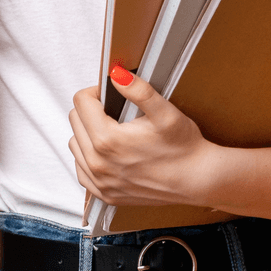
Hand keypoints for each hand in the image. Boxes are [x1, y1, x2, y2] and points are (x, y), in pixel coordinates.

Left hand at [68, 65, 220, 207]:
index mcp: (108, 140)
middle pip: (75, 122)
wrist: (196, 179)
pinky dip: (88, 158)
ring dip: (87, 133)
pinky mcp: (105, 194)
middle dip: (91, 110)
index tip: (110, 94)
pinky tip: (107, 153)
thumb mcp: (165, 111)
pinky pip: (81, 172)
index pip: (81, 102)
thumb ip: (139, 90)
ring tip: (111, 130)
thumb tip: (117, 75)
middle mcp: (98, 163)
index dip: (96, 91)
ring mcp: (100, 182)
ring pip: (75, 146)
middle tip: (114, 111)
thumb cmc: (183, 148)